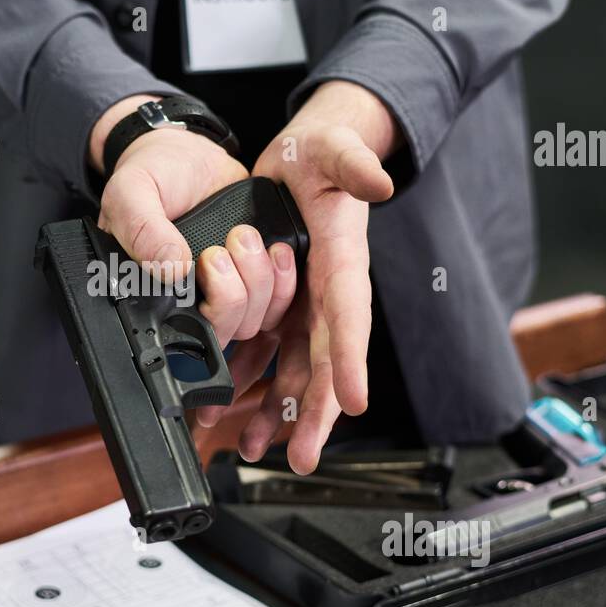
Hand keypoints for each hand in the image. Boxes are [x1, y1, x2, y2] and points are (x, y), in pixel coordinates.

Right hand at [92, 96, 293, 350]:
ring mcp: (226, 288)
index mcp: (154, 293)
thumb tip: (171, 269)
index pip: (183, 332)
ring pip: (254, 319)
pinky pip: (278, 302)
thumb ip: (142, 229)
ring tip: (245, 234)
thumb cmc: (151, 173)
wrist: (186, 151)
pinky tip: (276, 249)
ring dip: (261, 282)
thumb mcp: (131, 191)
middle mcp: (191, 299)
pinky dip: (284, 280)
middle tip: (232, 240)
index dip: (208, 310)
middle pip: (226, 329)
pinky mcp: (254, 274)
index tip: (210, 261)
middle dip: (236, 292)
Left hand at [200, 81, 400, 473]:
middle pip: (323, 362)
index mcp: (344, 263)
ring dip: (273, 409)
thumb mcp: (336, 149)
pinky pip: (262, 350)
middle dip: (313, 412)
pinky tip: (226, 410)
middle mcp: (325, 293)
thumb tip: (379, 180)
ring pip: (291, 367)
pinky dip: (246, 380)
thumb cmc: (323, 153)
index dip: (351, 360)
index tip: (352, 402)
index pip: (351, 317)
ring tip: (253, 447)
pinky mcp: (276, 302)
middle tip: (303, 457)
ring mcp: (301, 302)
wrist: (302, 155)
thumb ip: (355, 164)